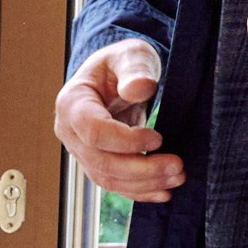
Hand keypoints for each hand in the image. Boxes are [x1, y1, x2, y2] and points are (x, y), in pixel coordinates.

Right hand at [54, 39, 182, 202]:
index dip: (125, 140)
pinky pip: (114, 184)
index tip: (158, 138)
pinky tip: (163, 192)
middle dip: (141, 169)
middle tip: (177, 165)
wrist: (115, 78)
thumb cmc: (121, 64)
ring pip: (108, 179)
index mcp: (72, 103)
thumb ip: (134, 69)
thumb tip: (139, 87)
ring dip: (144, 183)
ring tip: (177, 177)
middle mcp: (69, 132)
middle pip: (102, 162)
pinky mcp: (95, 163)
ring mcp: (80, 151)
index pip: (93, 132)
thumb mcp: (130, 55)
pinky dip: (139, 191)